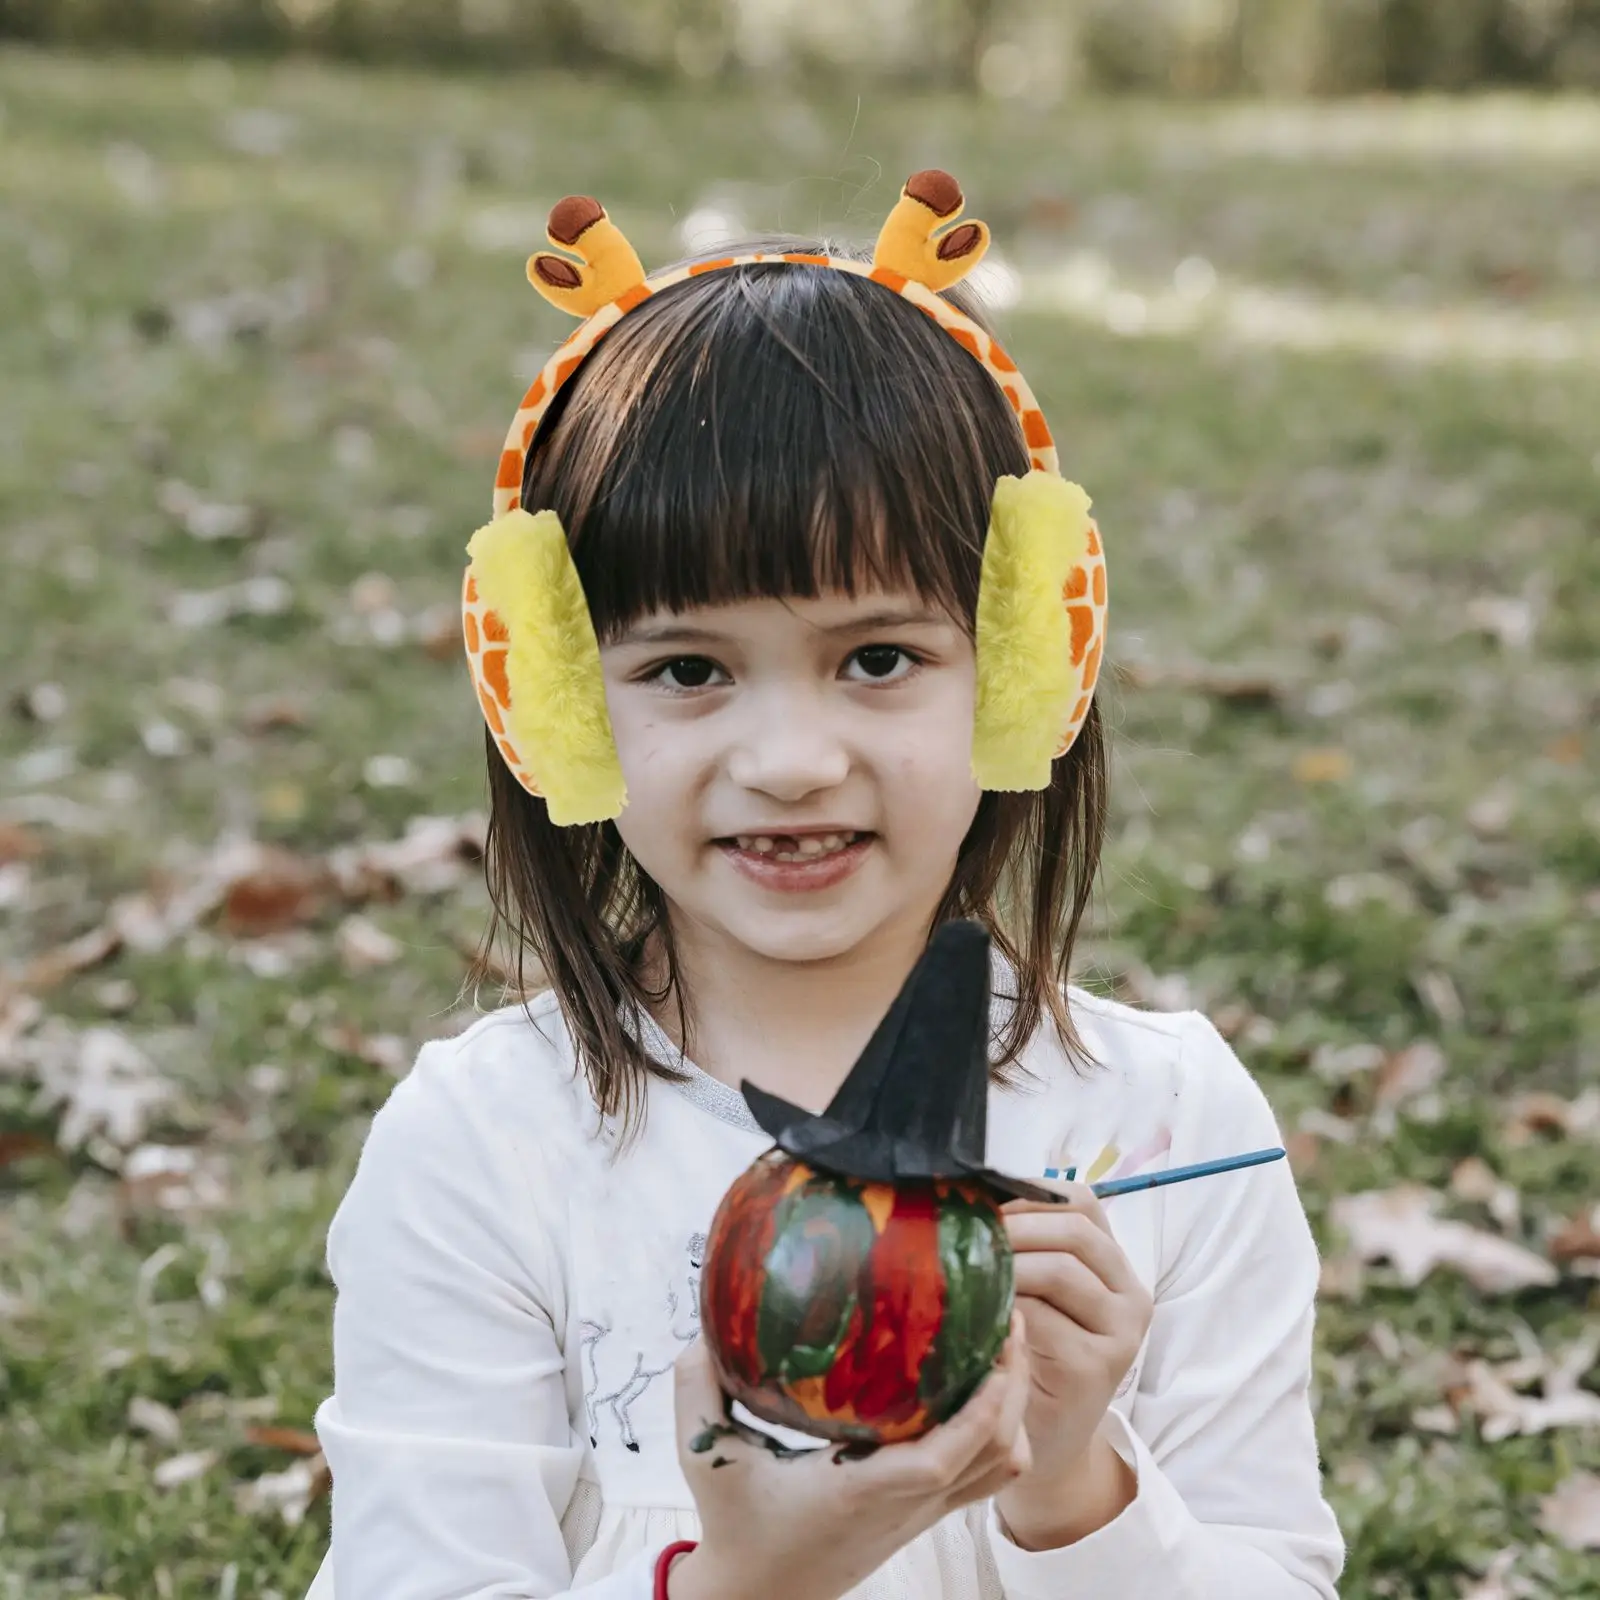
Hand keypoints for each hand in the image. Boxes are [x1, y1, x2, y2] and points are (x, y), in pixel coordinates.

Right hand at [670, 1310, 1033, 1599]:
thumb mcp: (704, 1456)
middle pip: (993, 1457)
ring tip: (1003, 1346)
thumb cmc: (736, 1524)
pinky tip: (979, 1387)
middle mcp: (902, 1504)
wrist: (755, 1596)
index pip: (941, 1459)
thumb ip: (698, 1387)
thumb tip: (702, 1327)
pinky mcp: (921, 1515)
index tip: (992, 1349)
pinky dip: (999, 1433)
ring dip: (1013, 1410)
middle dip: (1013, 1386)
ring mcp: (918, 1514)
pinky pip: (983, 1478)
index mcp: (858, 1488)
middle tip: (1008, 1317)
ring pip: (999, 1470)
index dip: (980, 1408)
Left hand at [995, 1181, 1151, 1541]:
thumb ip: (1022, 1246)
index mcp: (1113, 1263)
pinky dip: (1004, 1310)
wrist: (1042, 1439)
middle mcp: (1130, 1293)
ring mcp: (1120, 1333)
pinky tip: (976, 1315)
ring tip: (964, 1271)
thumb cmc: (1027, 1353)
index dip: (1029, 1191)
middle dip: (1013, 1225)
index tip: (981, 1198)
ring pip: (1059, 1269)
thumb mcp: (1031, 1292)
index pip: (1080, 1201)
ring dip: (1005, 1265)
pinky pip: (1044, 1320)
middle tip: (965, 1233)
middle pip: (1073, 1230)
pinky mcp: (1097, 1369)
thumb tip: (965, 1191)